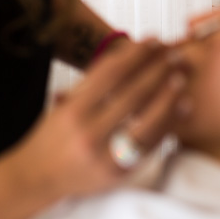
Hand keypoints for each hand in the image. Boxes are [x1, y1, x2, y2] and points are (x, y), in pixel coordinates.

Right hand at [1, 39, 190, 201]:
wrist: (37, 178)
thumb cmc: (52, 136)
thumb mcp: (65, 105)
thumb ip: (93, 85)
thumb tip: (131, 56)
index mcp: (73, 111)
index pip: (110, 74)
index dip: (135, 54)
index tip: (152, 40)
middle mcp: (88, 133)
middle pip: (132, 95)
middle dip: (156, 71)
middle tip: (173, 54)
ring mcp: (105, 156)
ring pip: (146, 122)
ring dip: (167, 97)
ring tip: (180, 78)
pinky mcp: (120, 174)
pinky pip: (151, 145)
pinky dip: (169, 124)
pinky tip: (182, 107)